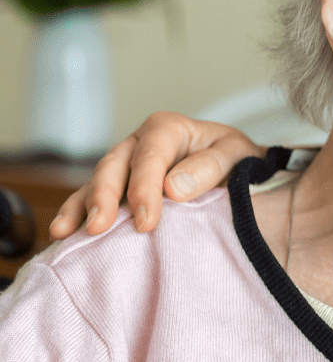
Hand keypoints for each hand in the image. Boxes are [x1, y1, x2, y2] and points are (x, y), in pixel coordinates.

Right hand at [49, 112, 265, 237]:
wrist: (240, 171)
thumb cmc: (238, 161)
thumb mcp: (237, 155)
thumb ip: (210, 167)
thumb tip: (173, 189)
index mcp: (168, 128)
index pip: (151, 156)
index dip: (145, 188)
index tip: (147, 222)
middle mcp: (139, 143)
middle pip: (114, 166)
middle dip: (104, 197)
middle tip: (99, 228)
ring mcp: (124, 165)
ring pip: (96, 182)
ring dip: (81, 207)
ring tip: (67, 233)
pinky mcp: (118, 188)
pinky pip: (91, 198)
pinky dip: (76, 214)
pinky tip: (63, 233)